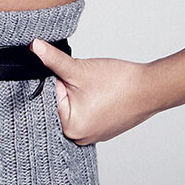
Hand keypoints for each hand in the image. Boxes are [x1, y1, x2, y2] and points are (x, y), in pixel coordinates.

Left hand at [30, 40, 161, 143]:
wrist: (150, 88)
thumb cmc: (119, 83)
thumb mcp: (79, 69)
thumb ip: (53, 60)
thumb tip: (34, 47)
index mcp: (70, 128)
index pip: (48, 99)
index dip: (57, 81)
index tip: (69, 73)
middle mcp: (79, 137)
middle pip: (59, 104)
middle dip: (66, 88)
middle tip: (83, 79)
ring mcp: (92, 134)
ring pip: (73, 106)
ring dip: (77, 92)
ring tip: (94, 87)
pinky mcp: (102, 128)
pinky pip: (86, 111)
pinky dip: (88, 100)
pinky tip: (100, 92)